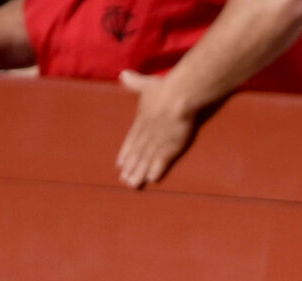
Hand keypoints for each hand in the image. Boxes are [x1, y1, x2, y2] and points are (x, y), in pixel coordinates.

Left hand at [117, 69, 201, 187]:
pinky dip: (157, 169)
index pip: (132, 139)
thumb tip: (123, 74)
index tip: (119, 163)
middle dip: (131, 166)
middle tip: (124, 180)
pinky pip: (163, 160)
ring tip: (133, 184)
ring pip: (147, 159)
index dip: (126, 152)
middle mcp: (148, 133)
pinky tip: (152, 179)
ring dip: (139, 172)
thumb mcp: (146, 83)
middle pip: (138, 153)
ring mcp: (159, 140)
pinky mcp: (172, 145)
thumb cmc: (165, 88)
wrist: (181, 95)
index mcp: (142, 120)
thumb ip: (134, 82)